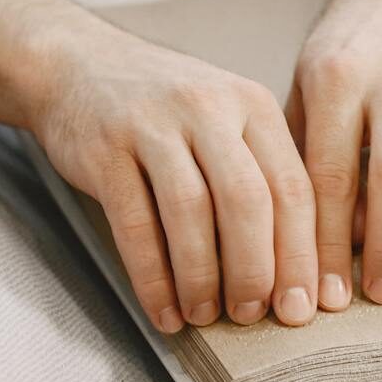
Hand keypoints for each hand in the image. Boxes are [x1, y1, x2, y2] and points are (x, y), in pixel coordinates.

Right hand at [28, 20, 318, 333]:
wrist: (78, 65)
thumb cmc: (166, 110)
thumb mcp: (227, 118)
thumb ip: (263, 174)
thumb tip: (299, 268)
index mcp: (252, 104)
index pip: (293, 186)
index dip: (301, 255)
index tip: (304, 306)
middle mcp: (209, 107)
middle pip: (248, 200)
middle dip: (256, 270)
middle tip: (255, 315)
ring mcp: (153, 125)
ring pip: (192, 213)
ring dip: (203, 277)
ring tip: (207, 316)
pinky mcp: (106, 148)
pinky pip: (135, 225)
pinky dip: (153, 278)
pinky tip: (164, 310)